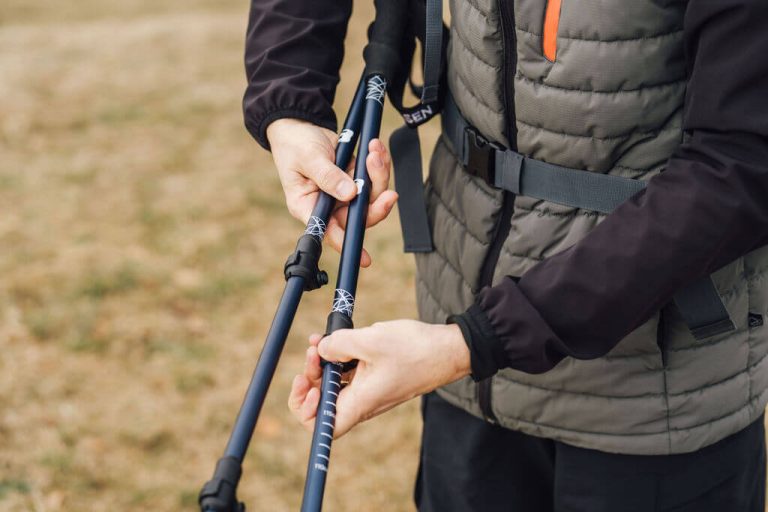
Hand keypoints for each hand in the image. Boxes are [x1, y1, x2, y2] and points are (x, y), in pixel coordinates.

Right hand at [266, 118, 397, 266]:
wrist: (299, 125)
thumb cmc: (295, 144)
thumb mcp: (308, 158)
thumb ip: (328, 176)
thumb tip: (351, 194)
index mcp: (308, 207)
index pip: (329, 232)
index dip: (347, 244)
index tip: (365, 259)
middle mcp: (328, 205)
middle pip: (358, 216)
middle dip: (376, 205)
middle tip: (389, 194)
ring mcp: (343, 192)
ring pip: (370, 196)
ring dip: (378, 176)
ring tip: (375, 152)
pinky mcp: (354, 178)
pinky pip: (373, 178)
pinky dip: (378, 163)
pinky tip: (375, 147)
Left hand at [288, 320, 470, 436]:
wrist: (449, 350)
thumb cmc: (415, 350)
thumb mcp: (370, 340)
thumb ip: (338, 345)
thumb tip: (321, 349)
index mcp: (360, 403)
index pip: (322, 427)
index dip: (306, 410)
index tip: (309, 384)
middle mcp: (362, 402)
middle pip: (323, 403)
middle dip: (311, 377)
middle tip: (314, 351)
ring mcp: (369, 391)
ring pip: (334, 386)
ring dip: (322, 365)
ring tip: (321, 341)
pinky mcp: (376, 378)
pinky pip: (348, 374)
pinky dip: (338, 359)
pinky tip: (335, 340)